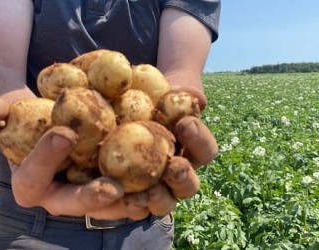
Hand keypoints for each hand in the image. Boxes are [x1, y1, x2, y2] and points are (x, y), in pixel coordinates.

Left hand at [123, 86, 217, 216]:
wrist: (129, 106)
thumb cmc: (158, 96)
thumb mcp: (172, 91)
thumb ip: (186, 93)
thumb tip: (192, 96)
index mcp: (193, 152)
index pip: (205, 151)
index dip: (199, 140)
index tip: (185, 123)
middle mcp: (177, 174)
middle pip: (188, 186)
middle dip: (182, 178)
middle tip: (174, 167)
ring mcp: (154, 187)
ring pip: (163, 202)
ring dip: (157, 199)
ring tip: (144, 194)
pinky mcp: (129, 193)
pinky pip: (131, 203)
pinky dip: (125, 201)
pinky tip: (113, 194)